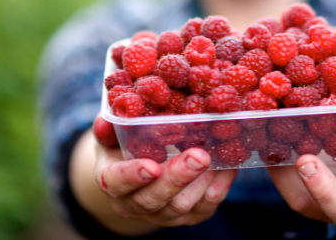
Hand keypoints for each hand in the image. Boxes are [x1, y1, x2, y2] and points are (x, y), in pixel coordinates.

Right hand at [94, 140, 237, 227]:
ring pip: (182, 206)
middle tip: (199, 156)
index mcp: (111, 181)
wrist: (138, 174)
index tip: (151, 166)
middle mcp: (134, 203)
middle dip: (178, 178)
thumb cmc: (123, 146)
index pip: (116, 183)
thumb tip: (105, 119)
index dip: (133, 176)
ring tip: (216, 156)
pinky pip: (206, 208)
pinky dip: (220, 187)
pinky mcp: (188, 216)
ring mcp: (162, 214)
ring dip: (201, 182)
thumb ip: (108, 127)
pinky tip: (229, 165)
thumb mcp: (111, 134)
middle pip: (154, 199)